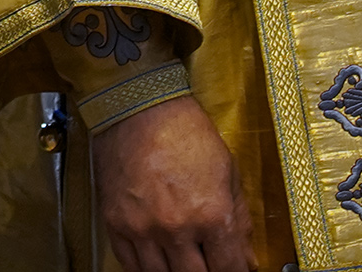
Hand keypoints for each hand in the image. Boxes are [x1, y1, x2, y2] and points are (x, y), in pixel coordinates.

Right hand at [91, 94, 250, 271]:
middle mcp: (176, 228)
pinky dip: (145, 269)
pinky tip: (156, 262)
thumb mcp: (227, 169)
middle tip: (208, 264)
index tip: (232, 269)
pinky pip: (130, 264)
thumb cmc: (183, 130)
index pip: (229, 269)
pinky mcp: (116, 223)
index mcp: (211, 214)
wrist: (137, 106)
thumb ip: (239, 218)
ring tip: (182, 262)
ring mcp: (143, 228)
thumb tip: (246, 255)